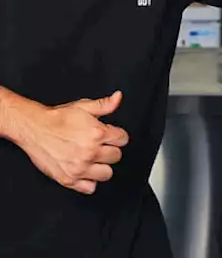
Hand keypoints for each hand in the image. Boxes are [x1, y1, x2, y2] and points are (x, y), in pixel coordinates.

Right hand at [10, 91, 128, 194]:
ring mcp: (79, 168)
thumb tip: (118, 98)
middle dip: (110, 150)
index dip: (117, 135)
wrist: (33, 128)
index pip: (123, 139)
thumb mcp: (83, 106)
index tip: (110, 136)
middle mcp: (90, 153)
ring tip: (93, 159)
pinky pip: (90, 188)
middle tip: (99, 147)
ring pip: (107, 174)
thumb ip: (104, 104)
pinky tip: (85, 172)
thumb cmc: (57, 118)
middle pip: (116, 156)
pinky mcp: (68, 179)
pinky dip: (89, 181)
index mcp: (97, 134)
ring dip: (102, 166)